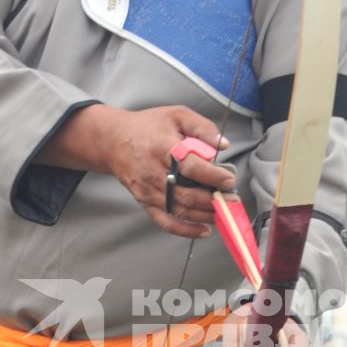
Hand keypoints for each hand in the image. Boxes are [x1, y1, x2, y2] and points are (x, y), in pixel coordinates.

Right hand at [44, 104, 235, 237]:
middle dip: (213, 200)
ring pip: (180, 210)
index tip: (229, 180)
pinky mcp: (145, 202)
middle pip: (187, 194)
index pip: (190, 166)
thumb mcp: (176, 115)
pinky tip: (204, 230)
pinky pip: (165, 221)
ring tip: (223, 212)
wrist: (113, 141)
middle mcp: (153, 172)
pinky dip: (186, 230)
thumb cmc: (147, 127)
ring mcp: (148, 191)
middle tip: (232, 199)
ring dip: (205, 215)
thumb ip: (202, 127)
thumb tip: (223, 144)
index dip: (212, 176)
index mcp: (162, 148)